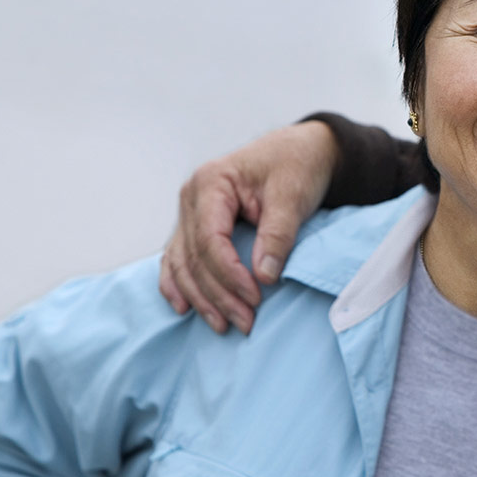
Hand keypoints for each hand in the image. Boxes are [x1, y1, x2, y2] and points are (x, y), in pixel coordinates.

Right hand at [159, 121, 336, 333]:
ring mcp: (189, 211)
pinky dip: (178, 284)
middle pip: (194, 257)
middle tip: (246, 323)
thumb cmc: (296, 166)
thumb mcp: (292, 195)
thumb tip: (264, 276)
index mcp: (211, 182)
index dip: (229, 274)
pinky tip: (184, 307)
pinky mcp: (196, 225)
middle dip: (218, 295)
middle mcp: (192, 197)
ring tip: (222, 326)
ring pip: (182, 263)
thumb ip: (277, 234)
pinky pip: (178, 258)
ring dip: (200, 298)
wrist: (299, 150)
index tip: (255, 298)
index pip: (210, 239)